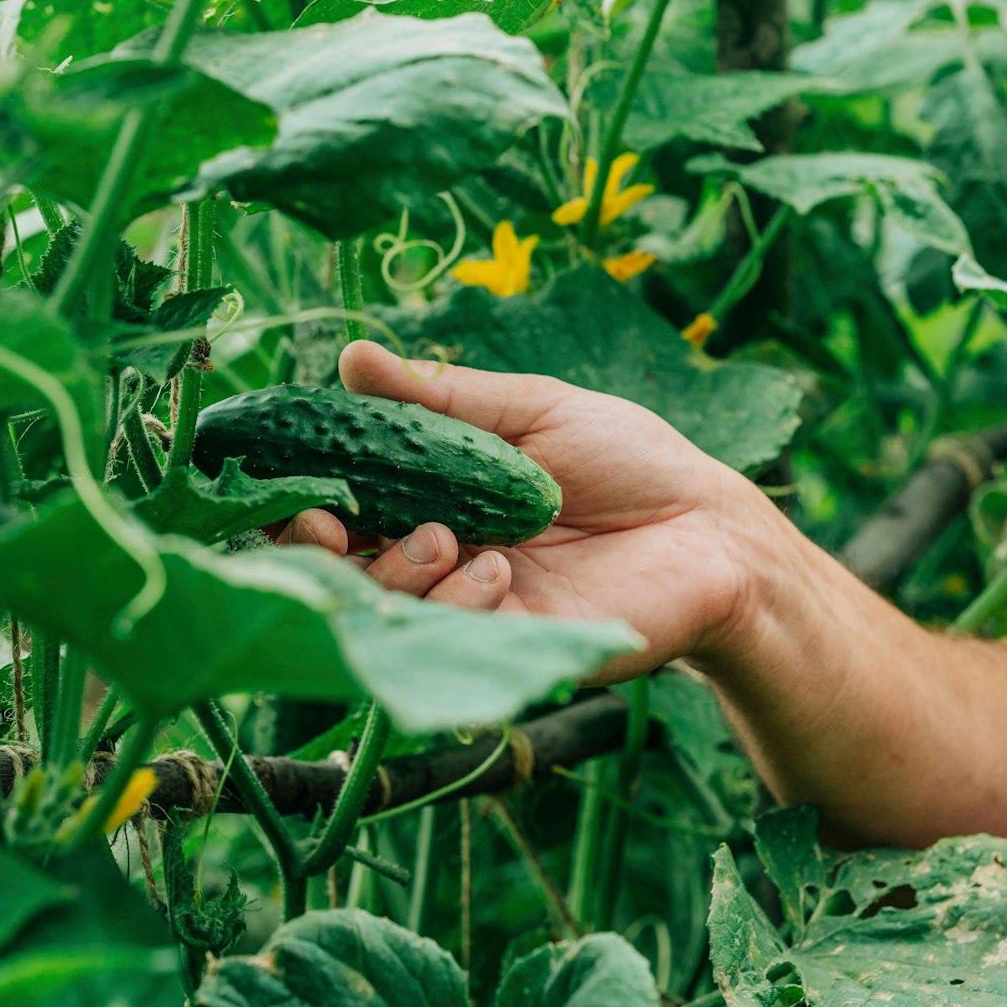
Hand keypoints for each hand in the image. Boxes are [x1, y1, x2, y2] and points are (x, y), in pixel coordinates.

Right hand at [277, 341, 764, 679]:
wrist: (710, 530)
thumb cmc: (629, 462)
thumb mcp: (529, 412)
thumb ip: (439, 398)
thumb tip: (352, 357)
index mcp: (434, 495)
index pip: (343, 502)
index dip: (308, 495)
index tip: (295, 479)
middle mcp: (439, 555)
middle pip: (340, 566)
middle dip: (319, 547)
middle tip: (330, 524)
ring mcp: (468, 608)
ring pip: (382, 609)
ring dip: (394, 571)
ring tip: (441, 539)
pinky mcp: (505, 649)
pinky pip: (445, 640)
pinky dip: (454, 604)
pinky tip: (496, 572)